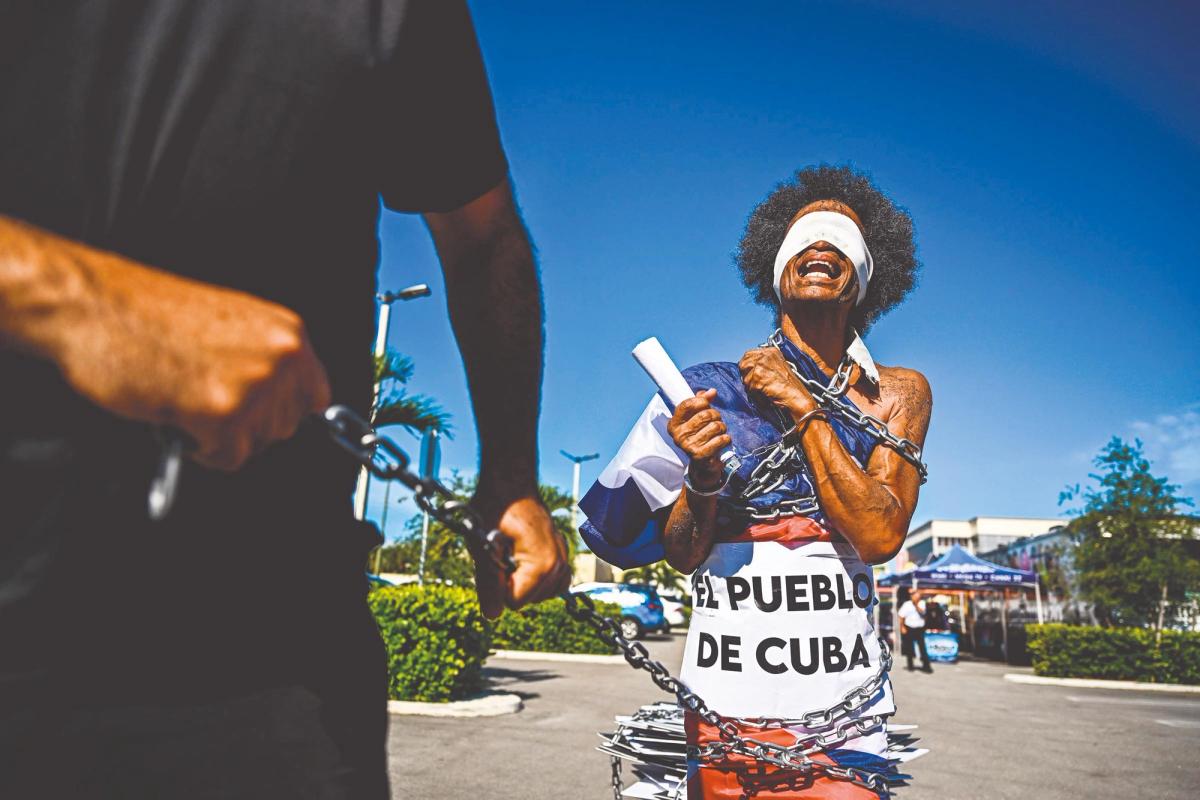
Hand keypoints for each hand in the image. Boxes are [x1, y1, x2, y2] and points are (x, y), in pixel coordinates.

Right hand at [56, 260, 330, 469]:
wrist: (96, 305)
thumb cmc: (150, 314)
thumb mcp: (230, 325)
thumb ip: (264, 359)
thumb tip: (282, 401)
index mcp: (287, 332)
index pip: (315, 398)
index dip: (279, 411)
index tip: (258, 413)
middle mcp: (281, 358)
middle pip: (284, 427)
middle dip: (245, 424)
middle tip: (203, 400)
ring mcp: (256, 386)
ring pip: (256, 445)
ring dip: (219, 435)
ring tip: (186, 399)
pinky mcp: (224, 414)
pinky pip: (227, 458)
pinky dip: (199, 448)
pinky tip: (176, 414)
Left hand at [470, 488, 570, 619]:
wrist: (510, 479)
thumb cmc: (494, 507)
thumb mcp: (482, 546)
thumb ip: (488, 583)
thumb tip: (491, 616)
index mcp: (543, 565)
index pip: (514, 602)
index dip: (497, 585)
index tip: (492, 557)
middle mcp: (560, 564)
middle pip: (529, 601)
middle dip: (510, 583)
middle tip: (501, 550)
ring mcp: (564, 557)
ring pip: (542, 594)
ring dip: (523, 581)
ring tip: (511, 553)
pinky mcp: (562, 552)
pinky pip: (555, 582)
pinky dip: (538, 579)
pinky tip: (524, 562)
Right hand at [667, 389, 730, 489]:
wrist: (702, 464)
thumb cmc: (700, 436)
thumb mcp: (696, 418)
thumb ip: (702, 402)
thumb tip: (711, 392)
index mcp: (674, 424)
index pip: (687, 404)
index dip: (701, 401)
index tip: (706, 404)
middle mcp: (678, 435)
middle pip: (705, 414)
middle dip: (716, 416)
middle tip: (716, 421)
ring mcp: (688, 446)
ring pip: (716, 426)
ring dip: (722, 428)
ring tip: (718, 433)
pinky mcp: (700, 455)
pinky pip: (721, 439)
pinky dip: (726, 439)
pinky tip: (722, 441)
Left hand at [738, 347, 813, 413]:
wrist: (796, 396)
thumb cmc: (789, 386)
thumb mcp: (777, 367)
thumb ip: (763, 364)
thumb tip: (747, 369)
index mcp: (771, 351)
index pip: (748, 354)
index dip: (747, 366)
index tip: (749, 374)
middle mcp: (765, 355)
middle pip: (743, 364)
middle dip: (746, 376)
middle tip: (754, 385)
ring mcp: (761, 365)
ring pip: (745, 378)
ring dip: (751, 387)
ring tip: (764, 391)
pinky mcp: (758, 376)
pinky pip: (749, 388)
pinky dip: (756, 395)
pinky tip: (766, 396)